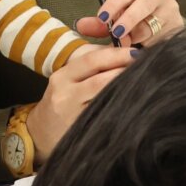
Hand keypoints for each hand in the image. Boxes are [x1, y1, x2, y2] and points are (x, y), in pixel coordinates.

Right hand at [25, 46, 135, 162]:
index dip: (116, 54)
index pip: (91, 59)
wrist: (39, 134)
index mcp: (62, 76)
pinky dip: (121, 107)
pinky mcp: (81, 130)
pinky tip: (134, 104)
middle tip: (147, 66)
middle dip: (125, 70)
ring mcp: (73, 114)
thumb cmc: (60, 103)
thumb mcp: (67, 81)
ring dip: (126, 88)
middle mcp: (65, 93)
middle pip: (100, 78)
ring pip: (104, 97)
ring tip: (145, 82)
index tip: (136, 52)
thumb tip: (122, 51)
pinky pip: (105, 116)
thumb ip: (90, 66)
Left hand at [77, 0, 182, 46]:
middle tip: (115, 34)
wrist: (163, 19)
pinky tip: (141, 46)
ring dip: (135, 38)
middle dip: (127, 21)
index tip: (102, 18)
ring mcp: (171, 8)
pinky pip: (158, 39)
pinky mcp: (178, 25)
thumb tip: (80, 26)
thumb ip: (98, 23)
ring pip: (150, 26)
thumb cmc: (134, 13)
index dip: (112, 5)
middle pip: (142, 6)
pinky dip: (146, 45)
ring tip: (128, 42)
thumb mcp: (116, 15)